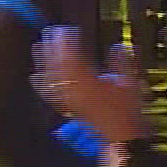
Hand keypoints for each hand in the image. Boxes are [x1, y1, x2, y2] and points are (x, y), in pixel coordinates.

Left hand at [33, 26, 150, 143]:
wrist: (120, 137)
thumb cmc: (127, 110)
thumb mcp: (131, 84)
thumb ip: (124, 63)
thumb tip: (119, 45)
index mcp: (91, 80)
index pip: (74, 56)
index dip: (68, 41)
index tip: (66, 29)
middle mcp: (75, 89)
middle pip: (59, 64)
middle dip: (52, 46)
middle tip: (50, 32)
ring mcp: (68, 99)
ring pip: (51, 76)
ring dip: (43, 61)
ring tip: (38, 46)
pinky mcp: (66, 107)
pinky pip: (49, 93)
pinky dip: (41, 82)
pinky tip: (35, 76)